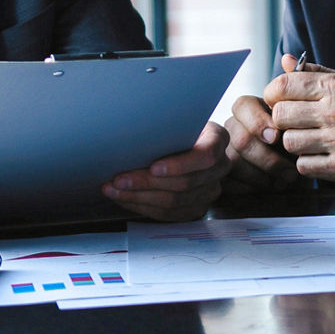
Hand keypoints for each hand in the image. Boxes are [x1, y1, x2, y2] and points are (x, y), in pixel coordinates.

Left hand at [102, 121, 230, 220]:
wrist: (185, 141)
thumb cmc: (178, 127)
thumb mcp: (176, 119)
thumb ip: (165, 127)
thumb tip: (131, 133)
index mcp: (218, 139)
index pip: (206, 156)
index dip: (180, 165)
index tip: (153, 167)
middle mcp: (220, 167)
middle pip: (185, 183)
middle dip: (147, 183)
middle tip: (120, 179)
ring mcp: (210, 190)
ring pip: (175, 202)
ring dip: (139, 197)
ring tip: (115, 190)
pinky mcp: (197, 207)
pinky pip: (169, 214)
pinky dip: (143, 207)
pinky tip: (125, 198)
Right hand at [223, 92, 305, 193]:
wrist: (296, 172)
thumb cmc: (296, 147)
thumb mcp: (297, 132)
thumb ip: (289, 126)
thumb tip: (276, 134)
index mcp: (249, 110)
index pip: (243, 106)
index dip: (258, 123)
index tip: (277, 137)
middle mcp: (232, 127)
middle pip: (241, 139)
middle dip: (269, 159)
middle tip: (290, 172)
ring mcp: (225, 150)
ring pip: (235, 162)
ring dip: (262, 177)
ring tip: (282, 182)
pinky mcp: (222, 174)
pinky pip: (230, 182)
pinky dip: (252, 189)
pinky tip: (267, 188)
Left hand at [266, 54, 334, 186]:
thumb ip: (317, 73)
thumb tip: (284, 60)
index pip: (282, 86)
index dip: (274, 94)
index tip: (280, 100)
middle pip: (280, 116)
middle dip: (283, 119)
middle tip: (295, 122)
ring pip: (289, 143)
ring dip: (296, 142)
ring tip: (312, 139)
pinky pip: (303, 166)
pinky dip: (308, 162)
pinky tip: (322, 155)